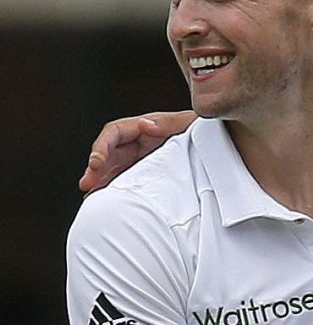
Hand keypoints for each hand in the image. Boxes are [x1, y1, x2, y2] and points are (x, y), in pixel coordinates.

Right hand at [80, 110, 196, 191]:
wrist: (213, 145)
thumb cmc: (198, 130)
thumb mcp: (185, 123)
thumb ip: (167, 123)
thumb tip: (146, 125)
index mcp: (142, 128)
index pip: (113, 133)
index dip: (102, 146)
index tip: (96, 161)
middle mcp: (136, 143)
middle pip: (108, 153)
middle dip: (95, 167)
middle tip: (87, 183)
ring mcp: (139, 159)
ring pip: (112, 169)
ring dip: (100, 180)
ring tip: (91, 195)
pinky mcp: (144, 174)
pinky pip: (124, 181)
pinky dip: (113, 190)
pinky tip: (103, 201)